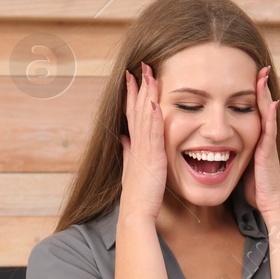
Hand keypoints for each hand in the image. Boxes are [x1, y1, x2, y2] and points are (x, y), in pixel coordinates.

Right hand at [119, 62, 166, 223]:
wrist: (135, 212)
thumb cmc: (137, 194)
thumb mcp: (131, 168)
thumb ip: (129, 151)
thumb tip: (124, 139)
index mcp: (134, 145)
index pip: (132, 113)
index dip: (132, 94)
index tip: (132, 77)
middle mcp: (136, 143)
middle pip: (137, 108)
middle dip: (139, 86)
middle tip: (140, 66)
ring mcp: (143, 149)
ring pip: (145, 115)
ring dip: (147, 94)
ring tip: (148, 75)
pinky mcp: (152, 157)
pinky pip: (153, 132)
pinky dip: (154, 116)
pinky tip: (155, 101)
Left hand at [242, 66, 279, 219]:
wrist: (268, 204)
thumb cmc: (254, 187)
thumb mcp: (240, 164)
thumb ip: (234, 152)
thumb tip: (217, 146)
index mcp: (254, 139)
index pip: (251, 111)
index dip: (249, 94)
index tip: (246, 75)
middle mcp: (262, 137)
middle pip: (260, 106)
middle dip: (259, 87)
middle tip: (259, 67)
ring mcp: (267, 143)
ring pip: (266, 113)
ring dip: (265, 94)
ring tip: (263, 75)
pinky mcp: (267, 152)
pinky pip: (269, 130)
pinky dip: (269, 115)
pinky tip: (270, 102)